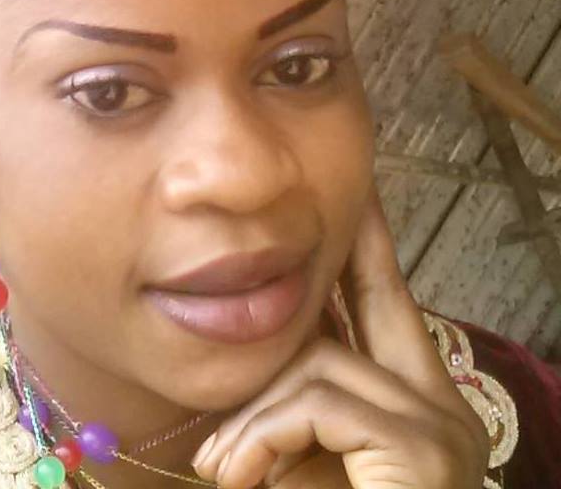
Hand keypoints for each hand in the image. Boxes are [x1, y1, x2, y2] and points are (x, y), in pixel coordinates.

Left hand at [191, 189, 490, 488]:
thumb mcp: (303, 461)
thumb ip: (297, 404)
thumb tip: (272, 347)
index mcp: (414, 405)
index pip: (388, 303)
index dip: (369, 248)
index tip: (359, 198)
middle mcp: (441, 407)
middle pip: (375, 300)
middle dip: (339, 260)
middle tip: (333, 219)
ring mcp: (438, 431)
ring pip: (322, 363)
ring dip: (253, 415)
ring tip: (218, 469)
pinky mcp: (421, 455)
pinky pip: (319, 402)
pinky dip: (262, 437)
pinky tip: (235, 479)